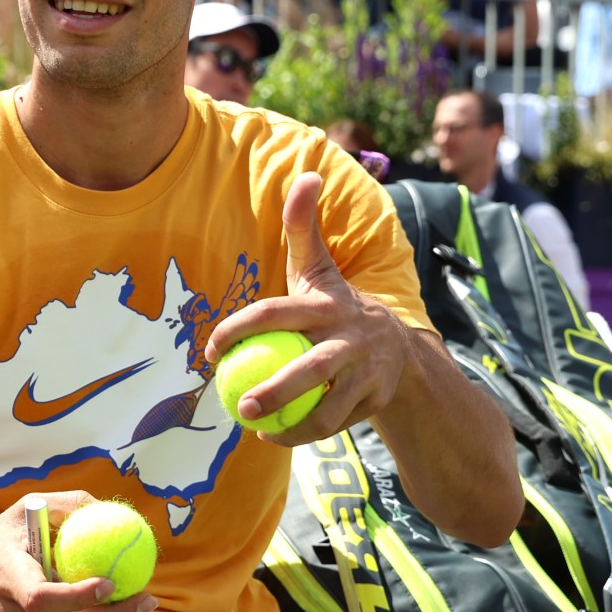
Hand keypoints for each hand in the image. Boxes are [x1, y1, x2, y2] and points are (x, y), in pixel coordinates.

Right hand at [0, 492, 157, 611]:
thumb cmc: (4, 538)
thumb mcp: (28, 509)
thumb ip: (68, 506)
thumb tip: (112, 511)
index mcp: (5, 576)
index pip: (40, 597)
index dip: (77, 596)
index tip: (110, 583)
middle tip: (146, 600)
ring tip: (115, 597)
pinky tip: (79, 610)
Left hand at [205, 172, 412, 443]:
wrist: (401, 350)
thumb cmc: (339, 307)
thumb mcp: (321, 269)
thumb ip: (304, 227)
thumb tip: (305, 174)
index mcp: (327, 304)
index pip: (276, 314)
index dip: (239, 328)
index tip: (210, 348)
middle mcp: (350, 338)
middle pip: (308, 367)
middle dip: (274, 386)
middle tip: (239, 403)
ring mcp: (364, 372)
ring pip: (327, 405)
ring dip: (291, 422)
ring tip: (254, 428)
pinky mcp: (373, 399)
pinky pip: (335, 423)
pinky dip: (303, 433)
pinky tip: (274, 437)